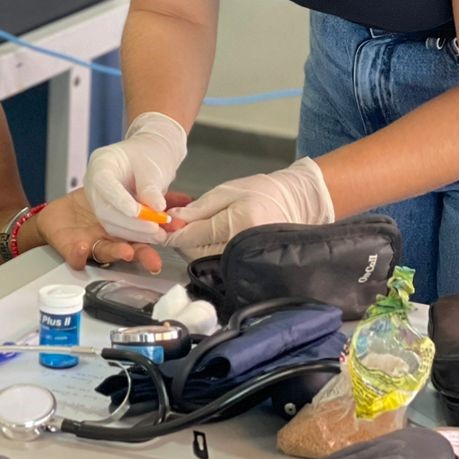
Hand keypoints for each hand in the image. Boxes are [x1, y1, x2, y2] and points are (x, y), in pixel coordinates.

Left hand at [32, 188, 165, 273]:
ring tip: (126, 252)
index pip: (146, 235)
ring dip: (116, 253)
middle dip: (143, 255)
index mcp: (126, 230)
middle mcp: (112, 240)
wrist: (59, 216)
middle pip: (130, 250)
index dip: (160, 234)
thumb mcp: (125, 193)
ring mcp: (93, 244)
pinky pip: (75, 254)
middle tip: (154, 260)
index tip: (173, 231)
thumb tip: (185, 199)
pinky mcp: (71, 248)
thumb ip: (153, 195)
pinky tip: (82, 249)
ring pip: (106, 252)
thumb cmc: (92, 208)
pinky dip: (78, 254)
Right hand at [87, 111, 187, 244]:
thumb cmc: (149, 155)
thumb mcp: (153, 166)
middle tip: (155, 228)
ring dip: (136, 232)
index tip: (136, 211)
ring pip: (111, 223)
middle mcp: (95, 184)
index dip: (119, 199)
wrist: (151, 158)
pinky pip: (119, 228)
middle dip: (132, 222)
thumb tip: (156, 207)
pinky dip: (137, 234)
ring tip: (160, 234)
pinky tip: (154, 235)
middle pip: (105, 208)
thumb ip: (151, 187)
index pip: (104, 183)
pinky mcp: (109, 214)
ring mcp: (100, 200)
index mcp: (101, 163)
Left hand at [167, 157, 335, 258]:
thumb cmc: (265, 191)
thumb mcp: (227, 191)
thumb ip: (199, 208)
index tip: (161, 227)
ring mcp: (244, 261)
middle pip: (193, 252)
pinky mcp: (245, 267)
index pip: (191, 236)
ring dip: (193, 246)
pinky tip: (209, 238)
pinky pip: (215, 263)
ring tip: (198, 227)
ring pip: (202, 260)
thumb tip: (174, 220)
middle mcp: (240, 247)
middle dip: (181, 238)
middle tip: (179, 223)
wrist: (297, 203)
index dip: (172, 232)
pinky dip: (206, 252)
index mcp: (236, 224)